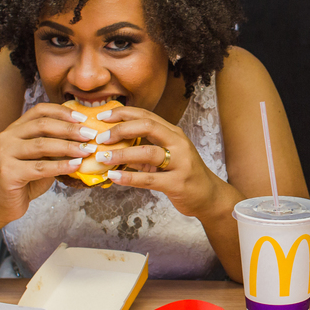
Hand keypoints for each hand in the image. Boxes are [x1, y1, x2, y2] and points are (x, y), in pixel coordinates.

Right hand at [0, 102, 101, 222]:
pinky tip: (76, 166)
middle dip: (70, 129)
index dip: (62, 112)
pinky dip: (61, 166)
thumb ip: (55, 146)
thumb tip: (86, 138)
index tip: (83, 118)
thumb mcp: (41, 158)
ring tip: (87, 150)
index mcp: (15, 128)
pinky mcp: (8, 172)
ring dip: (68, 147)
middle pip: (43, 125)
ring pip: (42, 145)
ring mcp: (4, 154)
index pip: (40, 111)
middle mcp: (7, 137)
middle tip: (91, 135)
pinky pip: (40, 167)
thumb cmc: (25, 179)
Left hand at [90, 106, 228, 220]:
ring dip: (121, 154)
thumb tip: (114, 146)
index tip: (102, 117)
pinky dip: (129, 178)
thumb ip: (145, 149)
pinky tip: (114, 177)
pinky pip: (149, 179)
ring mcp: (180, 163)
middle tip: (101, 138)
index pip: (146, 115)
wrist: (209, 196)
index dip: (123, 113)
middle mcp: (178, 143)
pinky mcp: (178, 183)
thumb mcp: (167, 156)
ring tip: (103, 158)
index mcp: (174, 133)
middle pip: (148, 126)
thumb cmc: (184, 174)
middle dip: (121, 129)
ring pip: (148, 152)